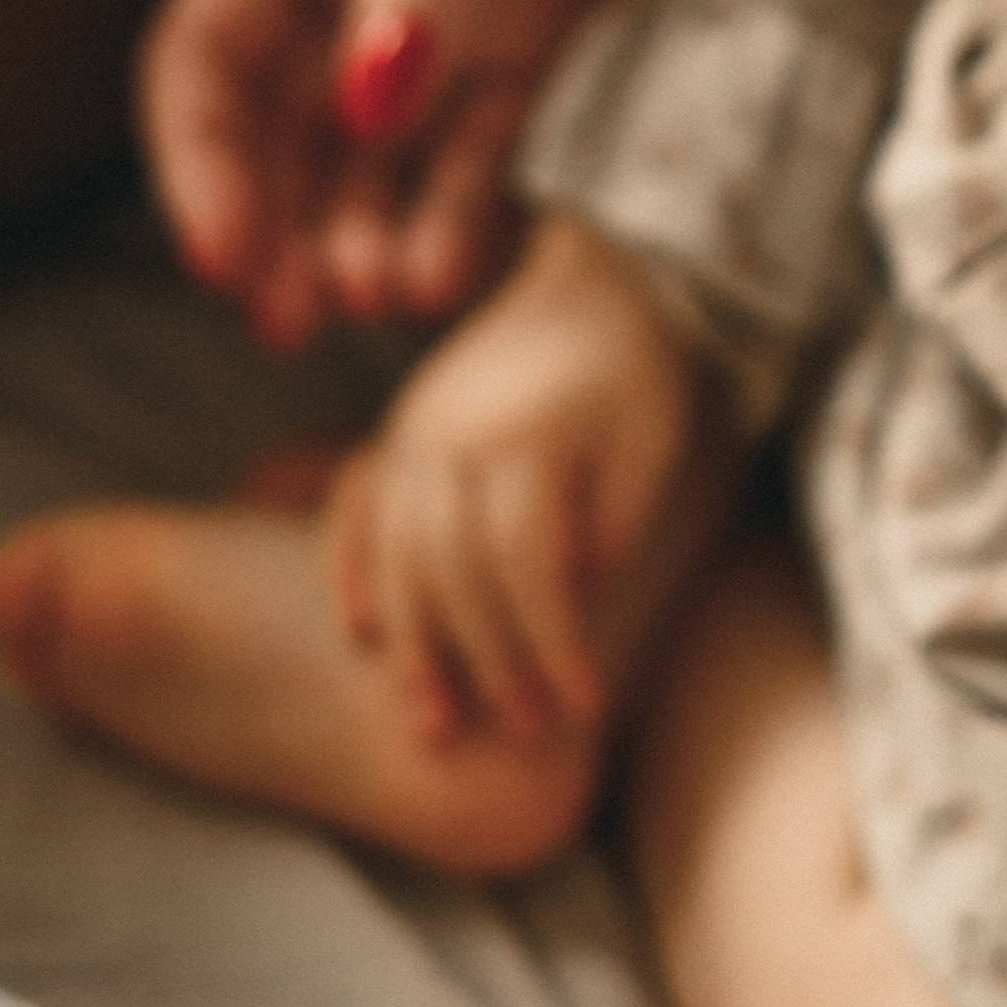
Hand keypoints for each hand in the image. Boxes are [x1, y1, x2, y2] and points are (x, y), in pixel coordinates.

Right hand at [140, 0, 963, 349]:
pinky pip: (483, 134)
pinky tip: (453, 266)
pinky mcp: (554, 14)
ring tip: (386, 304)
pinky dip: (457, 202)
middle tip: (297, 323)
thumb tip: (372, 96)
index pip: (212, 41)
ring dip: (363, 228)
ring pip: (376, 145)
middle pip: (282, 116)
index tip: (224, 258)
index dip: (200, 155)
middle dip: (277, 221)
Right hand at [327, 210, 696, 745]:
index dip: (552, 644)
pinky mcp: (397, 433)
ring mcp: (415, 434)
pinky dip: (350, 570)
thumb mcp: (655, 440)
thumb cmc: (635, 373)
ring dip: (413, 643)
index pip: (527, 566)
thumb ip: (616, 523)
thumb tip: (571, 602)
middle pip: (453, 572)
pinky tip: (362, 632)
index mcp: (529, 437)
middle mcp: (455, 438)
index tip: (581, 706)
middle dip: (486, 661)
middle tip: (520, 728)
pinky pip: (352, 505)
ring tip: (432, 723)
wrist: (588, 279)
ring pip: (395, 554)